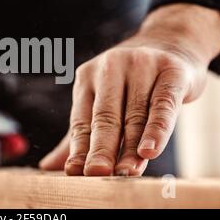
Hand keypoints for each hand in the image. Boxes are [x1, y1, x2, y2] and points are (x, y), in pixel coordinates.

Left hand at [40, 4, 219, 175]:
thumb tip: (48, 166)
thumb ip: (80, 134)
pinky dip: (156, 130)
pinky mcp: (171, 71)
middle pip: (105, 116)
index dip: (79, 147)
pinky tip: (149, 151)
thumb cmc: (130, 83)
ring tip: (125, 172)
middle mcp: (110, 68)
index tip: (74, 172)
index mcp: (87, 77)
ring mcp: (141, 66)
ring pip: (135, 115)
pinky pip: (163, 105)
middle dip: (101, 148)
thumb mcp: (102, 101)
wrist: (169, 45)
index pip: (81, 118)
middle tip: (95, 174)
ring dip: (130, 147)